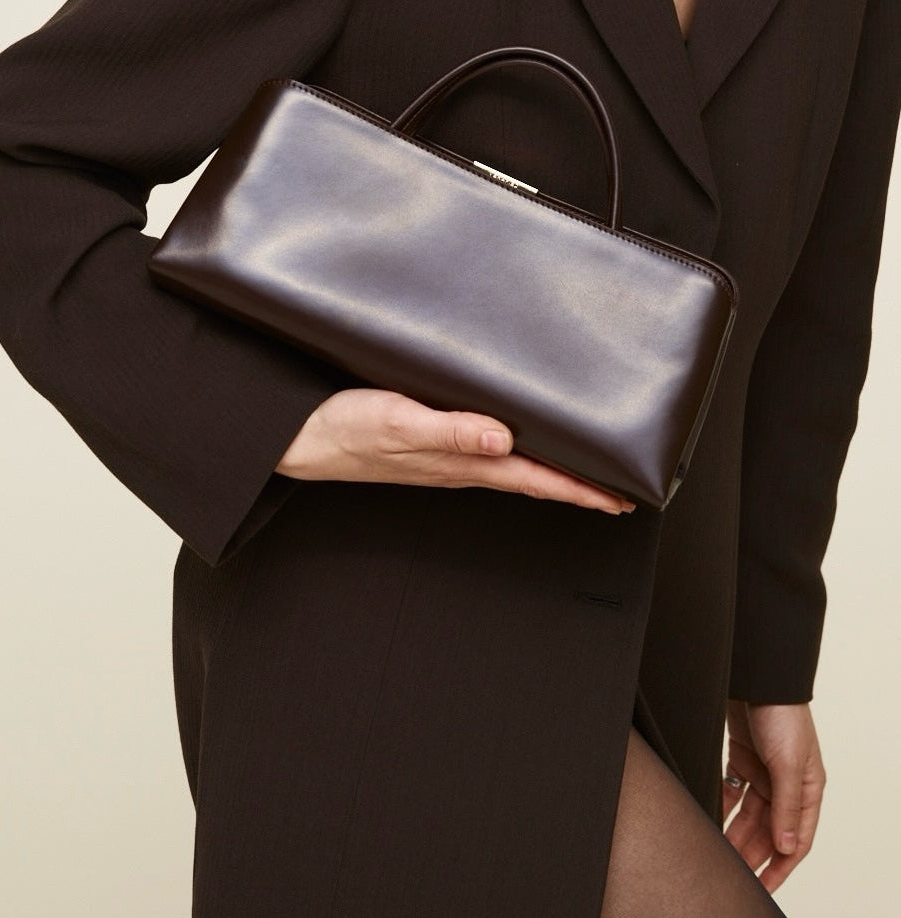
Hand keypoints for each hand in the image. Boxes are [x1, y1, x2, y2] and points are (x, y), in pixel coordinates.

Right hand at [276, 387, 635, 513]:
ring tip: (583, 473)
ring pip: (511, 469)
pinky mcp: (426, 447)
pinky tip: (518, 446)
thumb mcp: (397, 420)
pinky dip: (515, 456)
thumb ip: (449, 429)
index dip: (580, 488)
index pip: (534, 477)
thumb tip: (502, 438)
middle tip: (621, 491)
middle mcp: (457, 465)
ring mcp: (442, 460)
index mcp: (458, 462)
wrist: (295, 438)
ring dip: (550, 473)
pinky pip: (485, 456)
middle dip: (577, 485)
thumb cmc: (341, 428)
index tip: (621, 497)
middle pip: (532, 478)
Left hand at [722, 699, 825, 891]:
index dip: (780, 866)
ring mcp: (764, 771)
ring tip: (719, 852)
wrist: (757, 676)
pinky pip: (733, 791)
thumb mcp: (789, 764)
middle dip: (751, 853)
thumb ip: (787, 807)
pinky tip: (711, 816)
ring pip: (748, 814)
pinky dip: (723, 805)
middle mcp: (786, 784)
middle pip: (768, 830)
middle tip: (731, 874)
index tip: (762, 887)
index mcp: (807, 789)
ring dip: (735, 833)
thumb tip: (787, 847)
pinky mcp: (742, 758)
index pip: (796, 839)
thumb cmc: (782, 714)